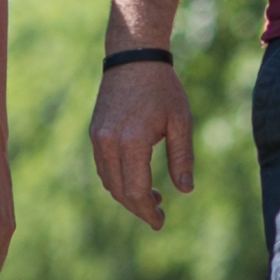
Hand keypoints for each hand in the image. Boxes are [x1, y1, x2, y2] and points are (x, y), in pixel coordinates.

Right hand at [89, 57, 195, 228]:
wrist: (133, 57)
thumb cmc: (162, 88)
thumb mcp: (180, 121)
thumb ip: (182, 157)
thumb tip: (184, 190)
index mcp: (132, 141)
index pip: (135, 191)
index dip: (147, 212)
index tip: (159, 222)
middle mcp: (109, 142)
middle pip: (119, 191)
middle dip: (138, 207)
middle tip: (158, 214)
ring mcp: (98, 138)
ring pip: (108, 181)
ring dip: (127, 195)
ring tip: (151, 197)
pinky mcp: (95, 133)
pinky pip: (103, 167)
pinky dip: (117, 180)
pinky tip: (136, 179)